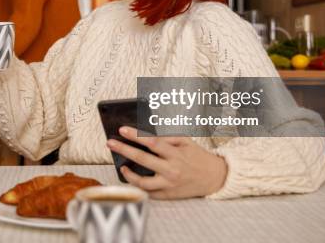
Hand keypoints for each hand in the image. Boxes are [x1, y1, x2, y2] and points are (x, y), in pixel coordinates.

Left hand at [106, 126, 226, 199]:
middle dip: (124, 149)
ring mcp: (168, 184)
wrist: (214, 177)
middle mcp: (171, 169)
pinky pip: (148, 193)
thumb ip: (168, 136)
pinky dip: (138, 186)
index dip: (135, 135)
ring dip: (128, 174)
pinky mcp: (168, 195)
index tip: (122, 129)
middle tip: (110, 143)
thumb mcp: (186, 142)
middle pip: (142, 159)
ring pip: (142, 181)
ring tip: (122, 166)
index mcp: (175, 153)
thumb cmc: (197, 156)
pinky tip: (131, 178)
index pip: (152, 142)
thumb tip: (147, 132)